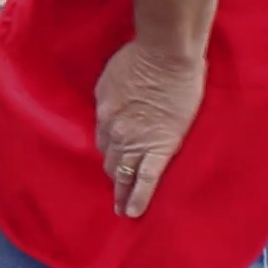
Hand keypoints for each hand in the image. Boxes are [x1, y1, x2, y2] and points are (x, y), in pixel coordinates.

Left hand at [94, 41, 206, 217]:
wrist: (165, 55)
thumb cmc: (141, 56)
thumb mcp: (112, 77)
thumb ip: (111, 97)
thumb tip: (115, 107)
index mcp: (103, 112)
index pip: (102, 139)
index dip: (108, 149)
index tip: (113, 157)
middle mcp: (113, 130)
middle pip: (110, 158)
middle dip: (113, 171)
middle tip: (117, 186)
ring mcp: (134, 140)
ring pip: (123, 172)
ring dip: (121, 190)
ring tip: (122, 207)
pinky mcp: (159, 146)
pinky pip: (146, 178)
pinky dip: (138, 197)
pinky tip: (134, 211)